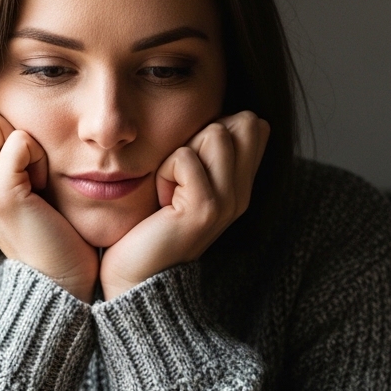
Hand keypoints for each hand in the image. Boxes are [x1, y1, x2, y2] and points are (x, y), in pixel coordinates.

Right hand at [0, 98, 97, 301]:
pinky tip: (43, 187)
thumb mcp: (24, 188)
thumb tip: (14, 119)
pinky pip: (18, 141)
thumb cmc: (54, 234)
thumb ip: (9, 156)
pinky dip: (38, 155)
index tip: (19, 153)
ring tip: (36, 175)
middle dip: (1, 119)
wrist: (61, 283)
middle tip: (27, 162)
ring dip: (21, 136)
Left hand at [99, 111, 269, 299]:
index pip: (254, 124)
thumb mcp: (182, 180)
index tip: (192, 165)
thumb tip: (217, 115)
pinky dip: (164, 172)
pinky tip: (161, 202)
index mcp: (241, 185)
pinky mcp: (205, 210)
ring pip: (216, 133)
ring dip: (180, 153)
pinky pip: (185, 158)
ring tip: (170, 188)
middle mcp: (242, 194)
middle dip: (203, 134)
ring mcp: (228, 202)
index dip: (219, 126)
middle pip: (243, 122)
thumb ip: (203, 152)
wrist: (136, 275)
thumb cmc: (148, 224)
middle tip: (180, 175)